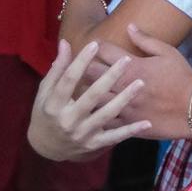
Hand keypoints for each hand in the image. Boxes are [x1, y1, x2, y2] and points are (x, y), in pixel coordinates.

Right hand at [29, 39, 150, 162]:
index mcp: (54, 104)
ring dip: (124, 99)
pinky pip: (114, 137)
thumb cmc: (46, 113)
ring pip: (106, 114)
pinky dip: (130, 130)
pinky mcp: (93, 144)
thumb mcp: (45, 92)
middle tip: (126, 60)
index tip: (95, 44)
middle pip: (92, 96)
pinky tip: (146, 122)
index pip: (68, 80)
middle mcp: (68, 120)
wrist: (46, 148)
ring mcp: (82, 134)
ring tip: (140, 83)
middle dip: (110, 77)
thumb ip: (57, 69)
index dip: (81, 62)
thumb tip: (65, 42)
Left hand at [92, 23, 191, 139]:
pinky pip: (105, 120)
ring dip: (86, 92)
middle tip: (81, 66)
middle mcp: (123, 85)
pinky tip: (93, 113)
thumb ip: (146, 40)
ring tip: (81, 90)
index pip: (104, 51)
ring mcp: (124, 106)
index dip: (96, 46)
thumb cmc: (182, 77)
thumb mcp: (168, 52)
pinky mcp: (127, 124)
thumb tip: (129, 26)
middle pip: (92, 73)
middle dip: (84, 67)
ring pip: (93, 98)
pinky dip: (96, 115)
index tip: (92, 45)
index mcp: (132, 66)